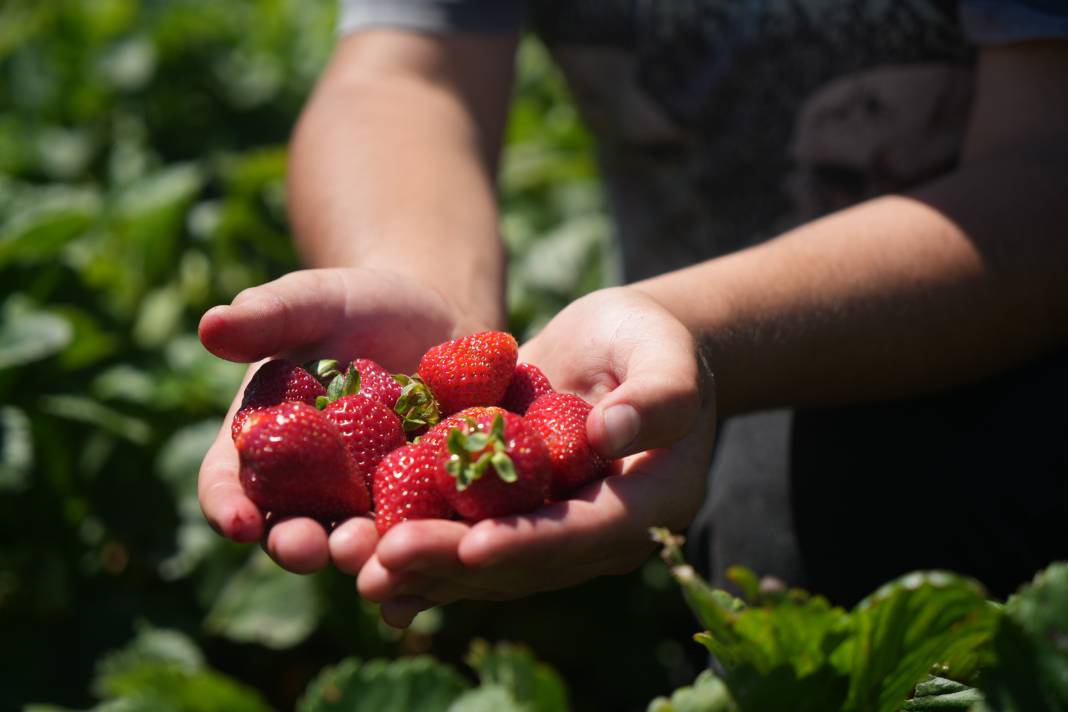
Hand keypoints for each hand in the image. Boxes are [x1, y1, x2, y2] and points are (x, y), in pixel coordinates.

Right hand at [197, 267, 482, 574]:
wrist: (434, 315)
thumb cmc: (356, 306)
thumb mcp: (313, 302)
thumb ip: (266, 316)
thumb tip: (209, 325)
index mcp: (262, 443)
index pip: (229, 484)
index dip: (227, 506)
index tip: (237, 521)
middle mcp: (308, 486)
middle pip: (290, 527)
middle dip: (295, 543)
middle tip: (307, 547)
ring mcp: (366, 501)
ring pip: (355, 540)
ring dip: (359, 553)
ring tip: (368, 550)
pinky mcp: (422, 503)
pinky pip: (419, 529)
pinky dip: (422, 542)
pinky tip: (433, 545)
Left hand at [356, 287, 716, 625]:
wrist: (624, 348)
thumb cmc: (654, 342)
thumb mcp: (667, 355)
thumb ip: (659, 396)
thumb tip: (608, 436)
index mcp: (646, 505)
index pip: (585, 532)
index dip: (528, 543)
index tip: (471, 545)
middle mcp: (595, 534)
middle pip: (520, 561)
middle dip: (450, 563)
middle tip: (385, 564)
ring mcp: (549, 528)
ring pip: (482, 561)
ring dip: (420, 567)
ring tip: (359, 567)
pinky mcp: (510, 511)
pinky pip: (462, 537)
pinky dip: (416, 550)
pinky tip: (360, 559)